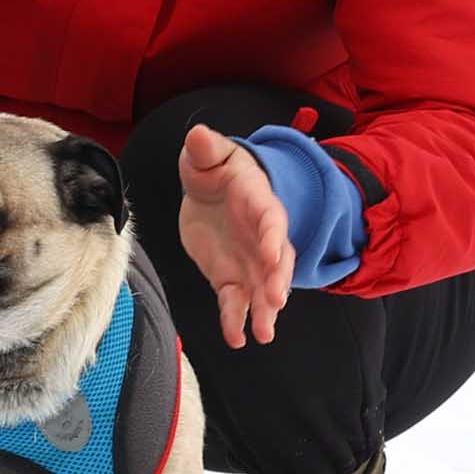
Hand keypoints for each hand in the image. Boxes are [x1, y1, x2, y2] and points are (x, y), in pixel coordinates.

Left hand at [176, 124, 293, 347]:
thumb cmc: (215, 169)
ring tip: (263, 333)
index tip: (271, 253)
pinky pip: (236, 302)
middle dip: (276, 280)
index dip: (272, 236)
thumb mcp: (207, 154)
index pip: (271, 219)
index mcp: (259, 202)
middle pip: (276, 261)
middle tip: (275, 300)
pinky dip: (235, 320)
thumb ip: (205, 148)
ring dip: (264, 311)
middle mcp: (261, 237)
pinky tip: (236, 339)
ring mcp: (250, 262)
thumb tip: (197, 134)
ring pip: (262, 289)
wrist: (211, 192)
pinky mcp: (232, 278)